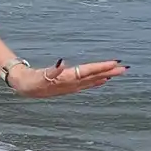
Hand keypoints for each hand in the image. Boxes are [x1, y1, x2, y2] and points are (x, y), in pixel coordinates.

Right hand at [12, 58, 126, 96]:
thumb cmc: (33, 80)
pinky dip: (96, 81)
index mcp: (68, 79)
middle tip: (125, 68)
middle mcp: (73, 84)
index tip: (114, 63)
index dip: (102, 67)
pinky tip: (103, 79)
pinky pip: (87, 84)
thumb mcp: (41, 75)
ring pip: (93, 80)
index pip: (89, 71)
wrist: (25, 87)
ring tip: (118, 72)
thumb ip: (52, 70)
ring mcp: (72, 86)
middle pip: (95, 76)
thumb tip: (61, 63)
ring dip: (106, 76)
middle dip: (110, 72)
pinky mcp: (70, 86)